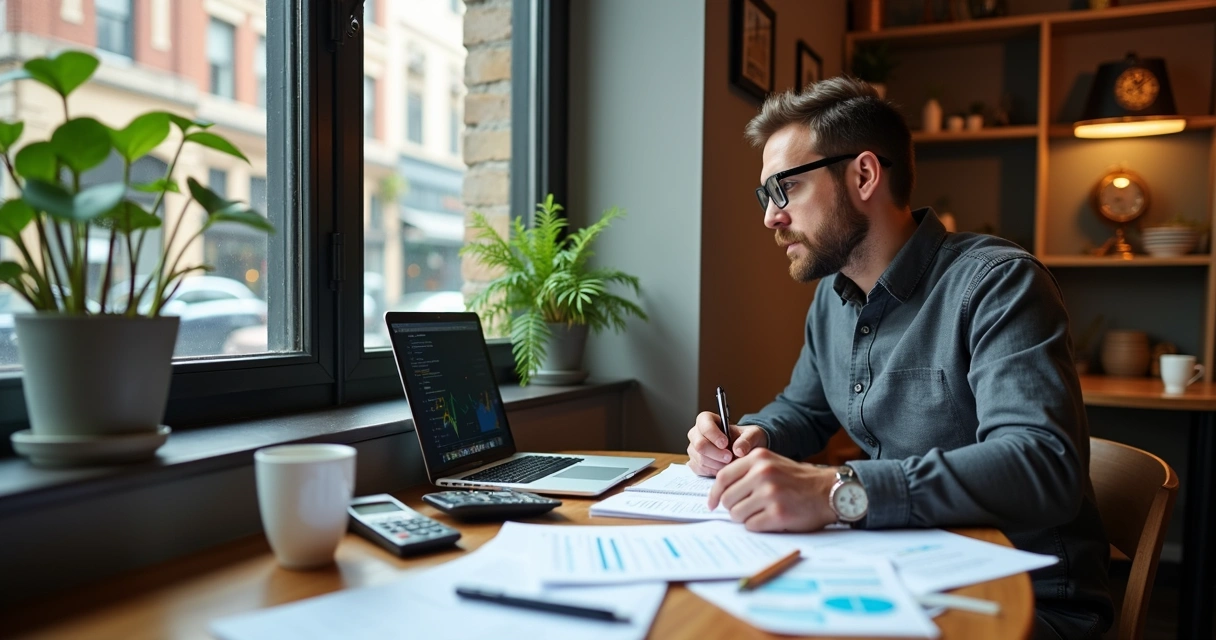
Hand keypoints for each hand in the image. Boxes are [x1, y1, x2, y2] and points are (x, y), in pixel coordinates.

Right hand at [686, 411, 768, 475]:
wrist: (744, 451)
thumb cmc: (746, 439)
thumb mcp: (753, 435)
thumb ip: (747, 440)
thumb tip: (738, 450)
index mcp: (707, 420)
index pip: (703, 422)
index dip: (713, 434)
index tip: (725, 443)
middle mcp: (697, 434)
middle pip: (699, 444)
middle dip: (716, 453)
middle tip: (730, 457)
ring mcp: (694, 449)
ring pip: (700, 459)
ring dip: (717, 464)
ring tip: (730, 463)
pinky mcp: (695, 463)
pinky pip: (700, 469)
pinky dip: (713, 471)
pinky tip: (723, 468)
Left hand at [707, 449, 838, 531]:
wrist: (829, 491)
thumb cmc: (798, 480)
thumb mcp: (772, 464)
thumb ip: (747, 472)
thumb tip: (719, 494)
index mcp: (758, 458)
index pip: (723, 477)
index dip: (714, 494)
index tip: (712, 504)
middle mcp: (762, 473)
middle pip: (727, 498)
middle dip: (733, 508)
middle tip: (745, 510)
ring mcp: (770, 493)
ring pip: (737, 514)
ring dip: (745, 518)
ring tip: (760, 514)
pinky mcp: (778, 514)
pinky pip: (751, 526)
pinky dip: (758, 526)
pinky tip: (770, 520)